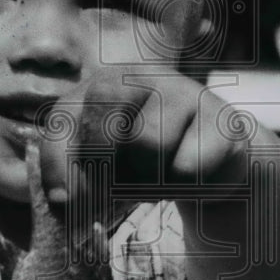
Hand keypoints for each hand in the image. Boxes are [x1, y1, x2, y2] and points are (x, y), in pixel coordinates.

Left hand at [37, 68, 247, 211]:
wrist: (212, 163)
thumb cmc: (145, 161)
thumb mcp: (100, 166)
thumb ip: (73, 178)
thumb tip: (61, 201)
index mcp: (100, 86)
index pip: (63, 123)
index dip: (59, 168)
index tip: (66, 202)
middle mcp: (140, 77)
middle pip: (104, 126)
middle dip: (104, 171)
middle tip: (115, 191)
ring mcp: (184, 92)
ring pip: (149, 145)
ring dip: (147, 180)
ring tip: (156, 177)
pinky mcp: (220, 119)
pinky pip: (188, 166)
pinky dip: (181, 186)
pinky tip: (188, 177)